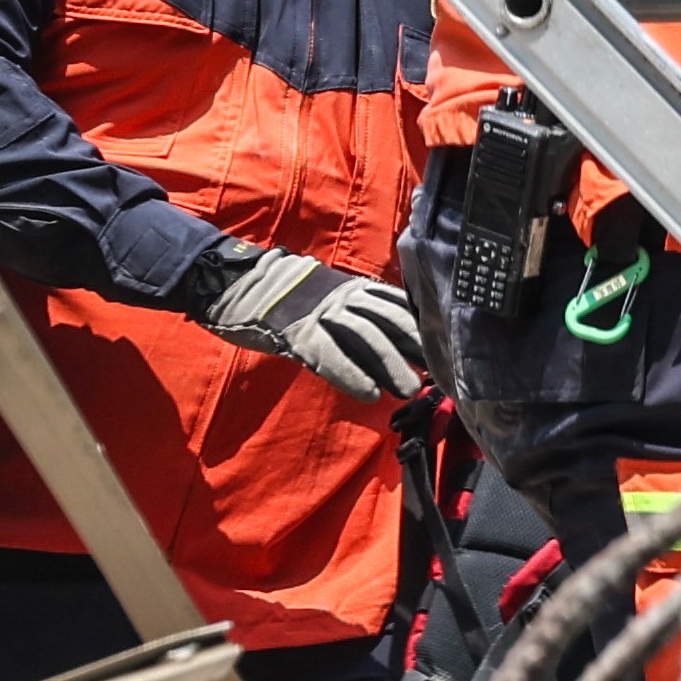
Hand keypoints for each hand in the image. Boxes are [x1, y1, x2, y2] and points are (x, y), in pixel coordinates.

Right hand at [189, 240, 430, 399]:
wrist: (235, 286)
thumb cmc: (285, 300)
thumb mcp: (328, 299)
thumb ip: (359, 317)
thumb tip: (396, 347)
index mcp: (352, 289)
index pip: (396, 306)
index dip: (421, 327)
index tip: (445, 348)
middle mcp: (342, 297)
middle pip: (388, 320)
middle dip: (414, 347)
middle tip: (437, 374)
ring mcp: (319, 313)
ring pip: (364, 336)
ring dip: (389, 364)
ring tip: (409, 389)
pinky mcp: (296, 331)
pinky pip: (328, 354)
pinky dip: (350, 374)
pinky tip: (368, 393)